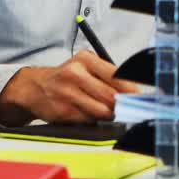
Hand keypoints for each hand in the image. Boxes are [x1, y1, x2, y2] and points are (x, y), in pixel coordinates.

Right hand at [0, 50, 141, 124]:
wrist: (34, 88)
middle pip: (111, 95)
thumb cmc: (67, 78)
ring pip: (102, 110)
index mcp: (86, 59)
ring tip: (106, 109)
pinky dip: (93, 119)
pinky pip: (89, 119)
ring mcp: (67, 93)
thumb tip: (134, 93)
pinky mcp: (63, 111)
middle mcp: (75, 73)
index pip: (117, 75)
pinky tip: (87, 112)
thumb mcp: (86, 67)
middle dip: (123, 104)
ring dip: (109, 113)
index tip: (143, 97)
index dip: (133, 89)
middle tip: (129, 108)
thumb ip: (108, 77)